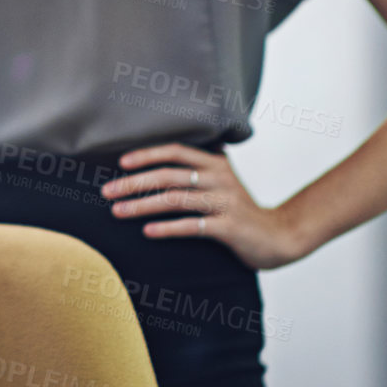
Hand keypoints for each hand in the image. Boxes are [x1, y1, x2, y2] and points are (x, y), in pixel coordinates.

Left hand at [101, 144, 309, 269]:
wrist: (278, 236)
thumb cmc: (239, 208)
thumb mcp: (222, 180)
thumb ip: (198, 166)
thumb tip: (161, 154)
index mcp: (215, 163)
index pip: (175, 151)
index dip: (147, 155)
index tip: (121, 163)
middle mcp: (220, 179)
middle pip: (169, 175)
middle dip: (134, 183)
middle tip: (107, 192)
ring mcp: (225, 203)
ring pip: (175, 200)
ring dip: (142, 206)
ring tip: (117, 212)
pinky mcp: (229, 227)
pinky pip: (192, 226)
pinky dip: (167, 228)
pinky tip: (147, 232)